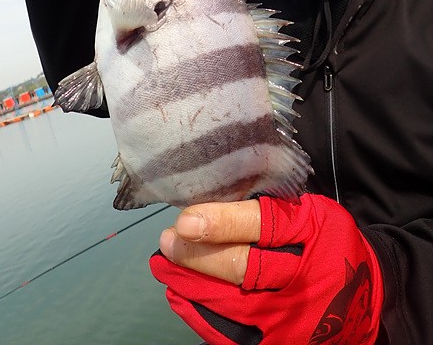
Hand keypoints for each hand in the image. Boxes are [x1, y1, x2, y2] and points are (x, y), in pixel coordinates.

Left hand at [150, 194, 383, 344]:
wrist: (366, 297)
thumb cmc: (325, 242)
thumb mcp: (310, 213)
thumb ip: (268, 208)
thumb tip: (210, 199)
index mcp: (313, 230)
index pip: (263, 225)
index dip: (222, 222)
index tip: (186, 220)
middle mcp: (304, 275)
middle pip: (244, 268)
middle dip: (199, 256)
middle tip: (168, 242)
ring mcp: (292, 315)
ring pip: (232, 304)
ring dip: (192, 285)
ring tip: (165, 266)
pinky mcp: (280, 343)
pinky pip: (232, 334)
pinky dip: (201, 315)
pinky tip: (181, 295)